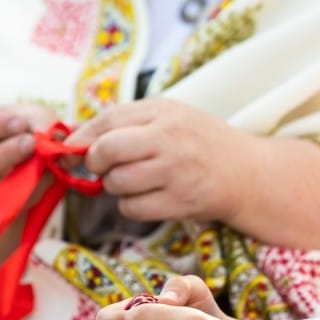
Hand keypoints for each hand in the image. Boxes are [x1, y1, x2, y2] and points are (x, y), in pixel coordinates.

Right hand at [0, 104, 57, 208]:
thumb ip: (42, 122)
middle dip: (3, 155)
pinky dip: (32, 194)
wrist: (30, 159)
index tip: (20, 123)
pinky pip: (9, 208)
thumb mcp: (31, 116)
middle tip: (31, 144)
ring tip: (45, 165)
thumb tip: (56, 139)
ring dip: (20, 179)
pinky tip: (47, 179)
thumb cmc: (23, 129)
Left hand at [65, 98, 260, 222]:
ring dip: (114, 186)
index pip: (108, 120)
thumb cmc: (200, 142)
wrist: (247, 172)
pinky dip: (130, 206)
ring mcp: (175, 172)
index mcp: (163, 112)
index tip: (72, 149)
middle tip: (103, 167)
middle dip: (95, 162)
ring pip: (117, 182)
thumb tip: (73, 136)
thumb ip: (126, 121)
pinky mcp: (180, 202)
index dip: (83, 137)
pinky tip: (147, 197)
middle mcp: (169, 139)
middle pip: (107, 150)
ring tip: (132, 181)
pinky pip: (132, 208)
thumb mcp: (169, 117)